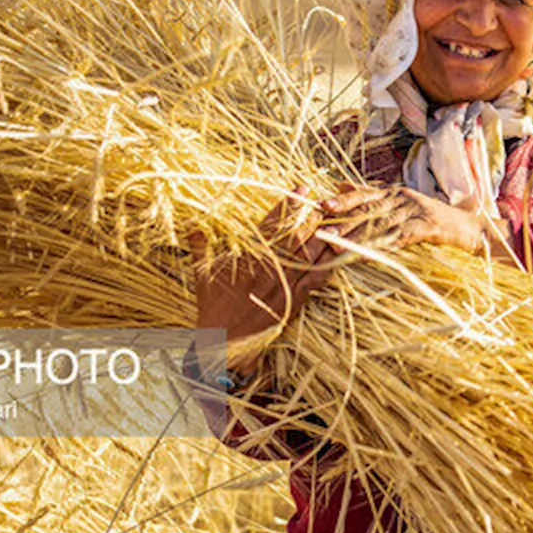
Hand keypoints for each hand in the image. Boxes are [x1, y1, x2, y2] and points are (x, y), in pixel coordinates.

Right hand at [189, 186, 333, 372]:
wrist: (224, 343)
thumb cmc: (212, 308)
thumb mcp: (202, 275)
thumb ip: (200, 247)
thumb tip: (194, 225)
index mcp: (249, 259)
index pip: (271, 224)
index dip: (287, 205)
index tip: (299, 189)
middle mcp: (269, 270)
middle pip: (295, 236)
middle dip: (311, 216)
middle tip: (323, 199)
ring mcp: (283, 286)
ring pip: (309, 256)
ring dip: (323, 237)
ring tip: (336, 221)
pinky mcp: (293, 303)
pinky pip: (315, 282)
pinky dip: (328, 267)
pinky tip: (339, 255)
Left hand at [320, 183, 489, 253]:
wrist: (468, 228)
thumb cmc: (432, 219)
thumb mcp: (400, 204)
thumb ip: (371, 196)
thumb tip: (340, 185)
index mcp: (394, 192)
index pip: (364, 194)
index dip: (342, 200)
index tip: (321, 206)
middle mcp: (402, 198)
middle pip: (369, 209)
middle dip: (343, 220)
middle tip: (321, 231)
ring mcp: (416, 211)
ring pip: (381, 224)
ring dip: (357, 237)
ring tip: (337, 247)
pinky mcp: (428, 227)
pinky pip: (401, 237)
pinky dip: (383, 246)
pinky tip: (369, 254)